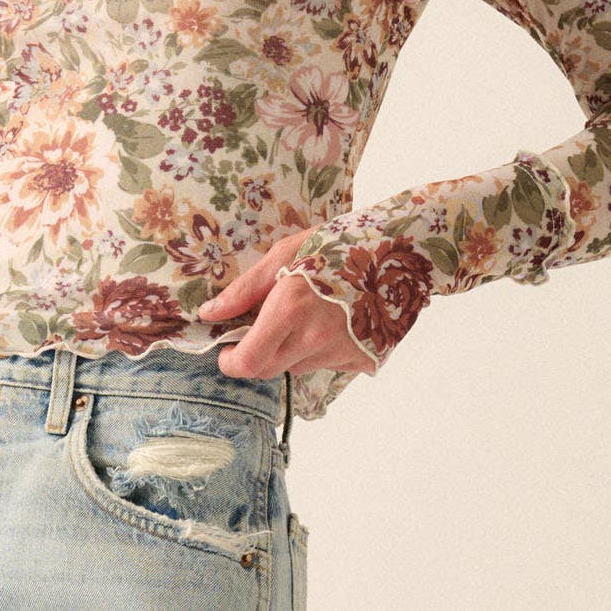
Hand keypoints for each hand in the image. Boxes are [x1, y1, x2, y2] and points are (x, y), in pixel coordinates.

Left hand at [197, 226, 378, 380]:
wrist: (399, 249)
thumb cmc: (339, 242)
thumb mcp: (285, 253)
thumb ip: (246, 289)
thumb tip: (210, 313)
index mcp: (289, 309)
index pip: (248, 362)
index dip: (231, 363)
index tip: (227, 351)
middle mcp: (314, 338)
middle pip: (269, 369)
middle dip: (257, 354)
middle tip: (264, 326)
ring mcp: (341, 352)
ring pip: (299, 365)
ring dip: (292, 348)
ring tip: (310, 312)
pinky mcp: (362, 359)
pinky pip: (328, 363)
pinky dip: (323, 349)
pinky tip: (335, 320)